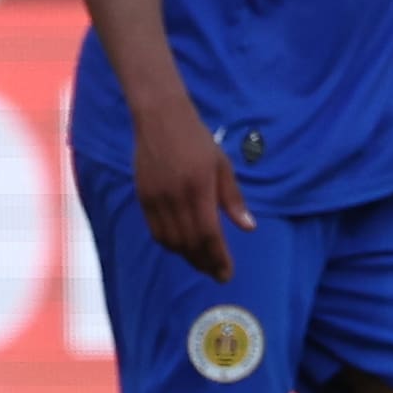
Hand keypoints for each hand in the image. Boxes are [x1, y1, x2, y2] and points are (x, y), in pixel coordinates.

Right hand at [131, 98, 252, 279]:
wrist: (160, 119)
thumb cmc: (198, 141)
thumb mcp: (223, 166)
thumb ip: (233, 199)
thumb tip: (249, 228)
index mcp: (199, 188)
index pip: (209, 234)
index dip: (218, 257)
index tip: (227, 273)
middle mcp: (175, 197)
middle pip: (189, 242)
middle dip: (204, 262)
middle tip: (217, 274)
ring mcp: (155, 198)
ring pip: (170, 241)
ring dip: (187, 256)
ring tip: (203, 263)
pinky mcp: (143, 197)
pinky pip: (155, 231)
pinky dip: (170, 244)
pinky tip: (182, 247)